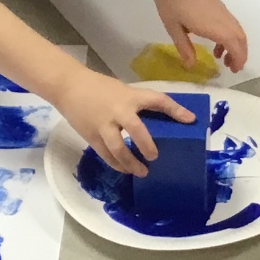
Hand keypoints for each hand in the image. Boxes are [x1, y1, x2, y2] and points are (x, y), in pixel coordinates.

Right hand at [48, 66, 193, 175]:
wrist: (68, 87)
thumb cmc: (100, 88)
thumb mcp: (123, 91)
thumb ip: (138, 105)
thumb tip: (161, 121)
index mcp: (130, 96)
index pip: (158, 100)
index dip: (175, 110)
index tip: (190, 120)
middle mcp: (118, 111)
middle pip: (136, 130)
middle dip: (147, 145)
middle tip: (154, 157)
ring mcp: (103, 125)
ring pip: (118, 149)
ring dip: (130, 163)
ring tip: (142, 172)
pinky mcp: (91, 136)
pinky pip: (106, 154)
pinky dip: (116, 164)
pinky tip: (125, 169)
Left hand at [148, 0, 248, 73]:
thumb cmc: (171, 4)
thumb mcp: (174, 30)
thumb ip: (185, 48)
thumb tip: (192, 65)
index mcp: (214, 27)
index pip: (235, 45)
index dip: (238, 59)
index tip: (234, 70)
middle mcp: (223, 18)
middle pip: (241, 38)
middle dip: (240, 54)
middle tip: (232, 67)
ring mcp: (222, 10)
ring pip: (237, 30)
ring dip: (235, 45)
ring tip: (223, 58)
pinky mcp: (218, 5)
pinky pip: (231, 23)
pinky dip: (230, 36)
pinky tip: (216, 42)